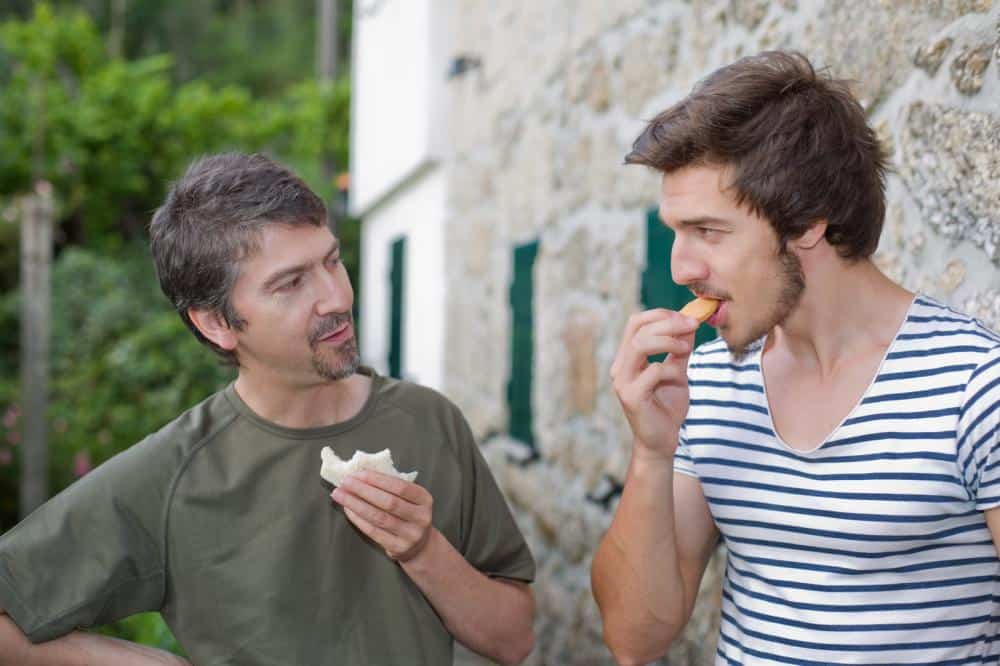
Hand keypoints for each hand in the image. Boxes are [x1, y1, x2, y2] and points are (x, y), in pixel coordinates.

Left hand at [331, 471, 433, 561]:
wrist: (420, 545)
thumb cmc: (409, 514)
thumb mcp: (410, 499)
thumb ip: (392, 487)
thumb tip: (361, 475)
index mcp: (424, 499)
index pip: (400, 486)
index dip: (377, 479)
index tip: (358, 473)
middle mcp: (421, 517)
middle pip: (388, 502)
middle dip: (363, 490)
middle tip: (345, 482)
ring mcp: (410, 534)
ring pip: (378, 517)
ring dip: (356, 504)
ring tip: (340, 495)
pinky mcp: (398, 547)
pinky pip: (373, 531)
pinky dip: (358, 519)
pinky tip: (348, 510)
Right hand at [609, 308, 698, 458]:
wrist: (662, 442)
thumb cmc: (667, 408)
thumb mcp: (677, 372)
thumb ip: (679, 350)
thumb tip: (690, 324)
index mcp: (627, 358)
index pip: (636, 322)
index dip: (662, 315)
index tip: (688, 318)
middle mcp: (620, 367)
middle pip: (637, 328)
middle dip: (668, 322)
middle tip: (693, 325)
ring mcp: (623, 382)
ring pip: (640, 344)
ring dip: (668, 341)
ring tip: (687, 347)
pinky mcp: (632, 397)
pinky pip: (653, 372)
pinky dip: (672, 370)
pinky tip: (681, 379)